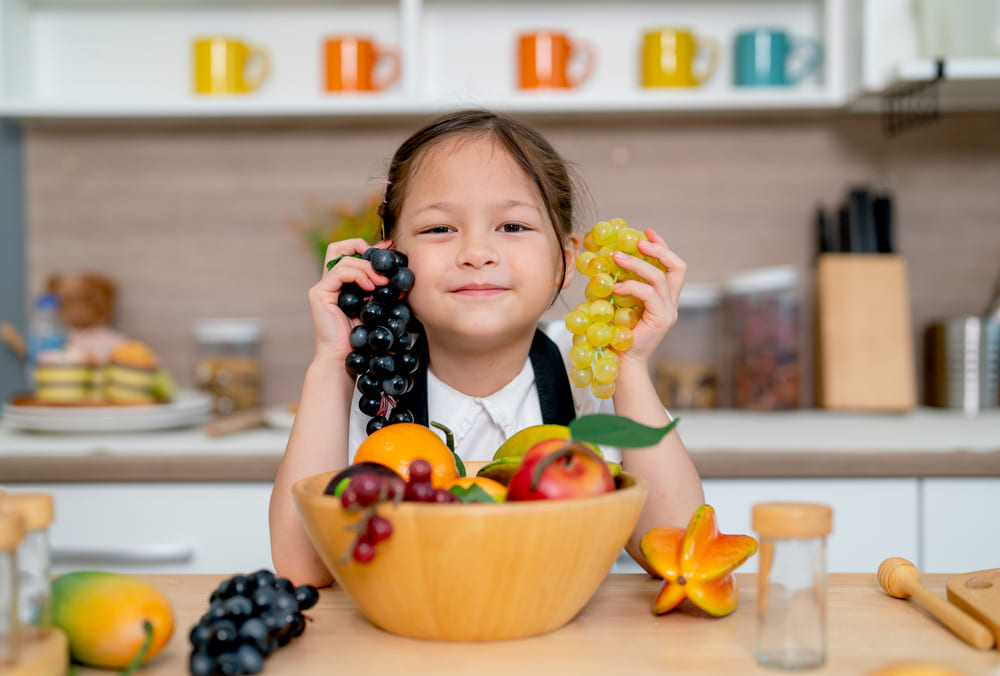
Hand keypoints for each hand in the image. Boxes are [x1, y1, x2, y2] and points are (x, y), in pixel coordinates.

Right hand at [308, 239, 390, 361]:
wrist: (345, 359)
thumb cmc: (362, 338)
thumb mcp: (376, 307)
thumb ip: (381, 289)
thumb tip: (398, 273)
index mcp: (342, 284)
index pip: (351, 254)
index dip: (370, 249)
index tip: (391, 252)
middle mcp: (330, 283)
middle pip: (339, 247)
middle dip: (363, 247)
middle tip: (384, 262)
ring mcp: (323, 287)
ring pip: (344, 259)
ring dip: (368, 267)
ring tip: (382, 282)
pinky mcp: (319, 294)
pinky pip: (340, 272)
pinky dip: (358, 274)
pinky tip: (371, 287)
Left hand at [610, 229, 686, 364]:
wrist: (622, 363)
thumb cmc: (617, 335)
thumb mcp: (620, 305)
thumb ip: (621, 286)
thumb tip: (605, 262)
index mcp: (664, 297)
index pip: (672, 266)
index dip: (661, 246)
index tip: (646, 232)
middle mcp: (671, 303)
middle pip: (677, 267)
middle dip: (658, 249)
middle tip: (637, 241)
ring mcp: (668, 311)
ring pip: (660, 277)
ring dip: (637, 264)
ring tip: (617, 256)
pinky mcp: (661, 319)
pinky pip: (649, 294)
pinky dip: (632, 286)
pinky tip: (616, 287)